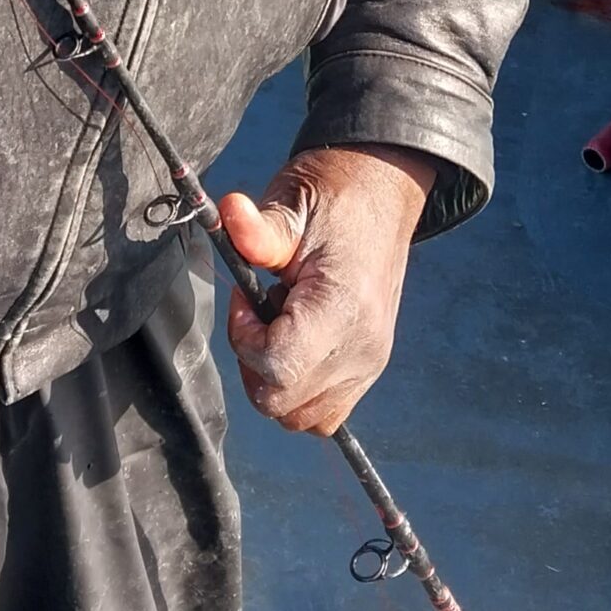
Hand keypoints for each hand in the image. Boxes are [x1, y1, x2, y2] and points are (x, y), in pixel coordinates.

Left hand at [218, 144, 434, 434]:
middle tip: (256, 311)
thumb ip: (260, 227)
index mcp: (344, 307)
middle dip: (254, 362)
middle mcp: (363, 348)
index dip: (245, 339)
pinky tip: (294, 340)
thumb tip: (229, 213)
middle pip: (284, 403)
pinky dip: (299, 389)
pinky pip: (324, 412)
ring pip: (302, 417)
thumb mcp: (291, 203)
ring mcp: (370, 364)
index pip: (280, 367)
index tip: (243, 299)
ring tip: (278, 323)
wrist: (381, 193)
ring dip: (274, 379)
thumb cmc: (334, 197)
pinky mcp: (369, 368)